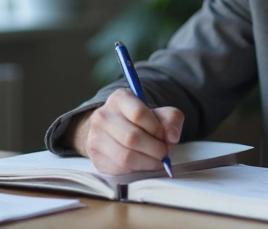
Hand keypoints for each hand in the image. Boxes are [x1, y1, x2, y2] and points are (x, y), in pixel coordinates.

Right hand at [69, 88, 183, 174]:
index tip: (164, 136)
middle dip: (154, 149)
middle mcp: (103, 116)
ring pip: (125, 156)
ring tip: (156, 160)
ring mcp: (95, 137)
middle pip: (132, 137)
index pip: (139, 113)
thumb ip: (171, 120)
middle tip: (164, 152)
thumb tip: (172, 137)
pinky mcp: (96, 157)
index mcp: (119, 99)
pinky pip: (119, 168)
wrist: (113, 133)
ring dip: (147, 162)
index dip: (156, 128)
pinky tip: (142, 163)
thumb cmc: (140, 122)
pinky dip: (136, 169)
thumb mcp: (159, 114)